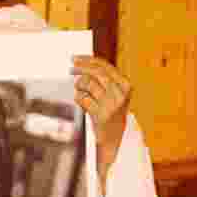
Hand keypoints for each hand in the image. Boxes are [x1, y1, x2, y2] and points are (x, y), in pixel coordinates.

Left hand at [71, 56, 130, 172]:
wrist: (114, 137)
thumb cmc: (109, 111)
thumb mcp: (112, 92)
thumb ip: (102, 78)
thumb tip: (82, 62)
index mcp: (126, 85)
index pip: (105, 66)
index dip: (88, 60)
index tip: (74, 58)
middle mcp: (121, 94)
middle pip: (97, 73)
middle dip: (81, 68)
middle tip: (70, 69)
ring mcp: (112, 105)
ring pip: (89, 84)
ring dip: (79, 86)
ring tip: (79, 91)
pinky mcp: (102, 115)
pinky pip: (83, 99)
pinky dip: (78, 98)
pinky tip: (82, 104)